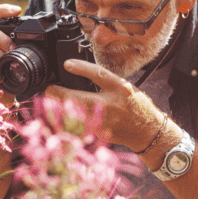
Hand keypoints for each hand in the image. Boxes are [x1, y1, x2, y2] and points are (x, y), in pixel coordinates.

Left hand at [45, 59, 162, 151]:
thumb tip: (78, 71)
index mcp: (119, 89)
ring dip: (60, 108)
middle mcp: (111, 105)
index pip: (99, 74)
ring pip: (75, 115)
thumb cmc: (136, 106)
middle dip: (60, 94)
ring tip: (51, 102)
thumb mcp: (123, 87)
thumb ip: (103, 80)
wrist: (147, 131)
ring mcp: (104, 121)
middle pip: (80, 98)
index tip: (67, 64)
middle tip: (49, 89)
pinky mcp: (99, 133)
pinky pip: (79, 126)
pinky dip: (67, 121)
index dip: (81, 68)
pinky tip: (61, 116)